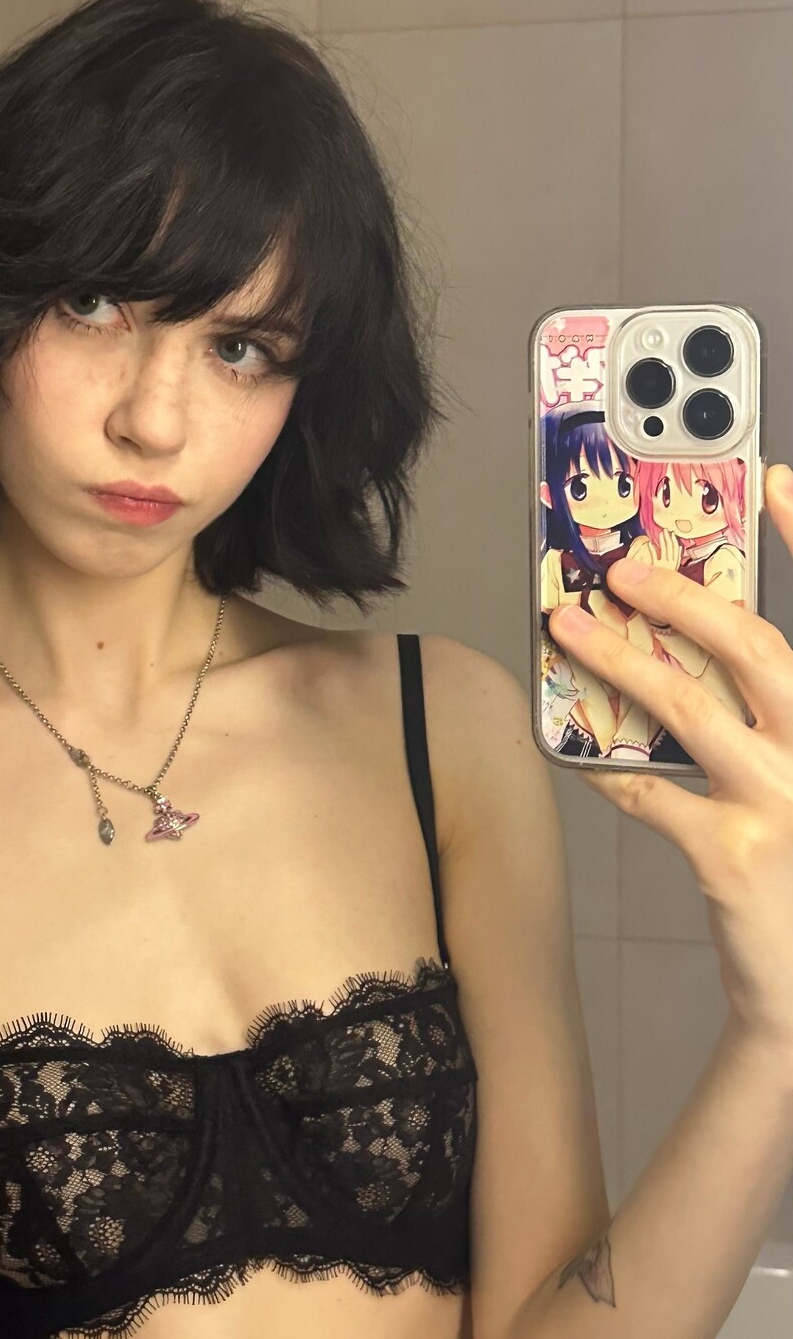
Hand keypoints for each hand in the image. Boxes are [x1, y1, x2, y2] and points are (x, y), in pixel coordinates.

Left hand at [547, 463, 792, 1065]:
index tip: (770, 479)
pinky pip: (651, 795)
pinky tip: (579, 755)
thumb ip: (771, 712)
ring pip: (690, 711)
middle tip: (622, 567)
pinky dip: (608, 771)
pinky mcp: (734, 860)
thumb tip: (690, 641)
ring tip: (568, 628)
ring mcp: (787, 806)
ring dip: (620, 662)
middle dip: (682, 598)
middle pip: (756, 651)